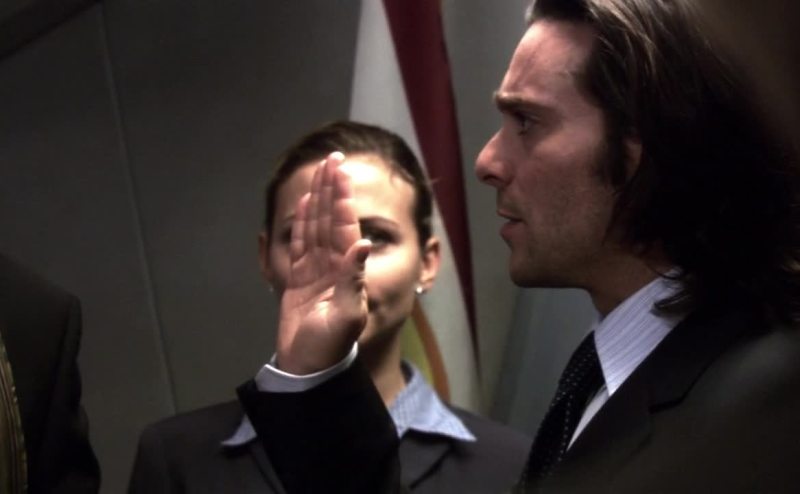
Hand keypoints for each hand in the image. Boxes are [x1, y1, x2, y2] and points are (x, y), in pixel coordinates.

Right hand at [275, 152, 371, 373]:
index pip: (346, 224)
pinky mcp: (299, 279)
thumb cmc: (331, 345)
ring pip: (317, 226)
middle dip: (333, 188)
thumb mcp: (348, 313)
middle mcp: (333, 264)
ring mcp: (316, 270)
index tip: (342, 171)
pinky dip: (302, 223)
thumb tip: (364, 242)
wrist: (309, 366)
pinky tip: (305, 204)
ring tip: (320, 174)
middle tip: (334, 159)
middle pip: (332, 218)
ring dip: (319, 200)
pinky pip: (301, 244)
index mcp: (347, 269)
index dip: (343, 197)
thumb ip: (354, 278)